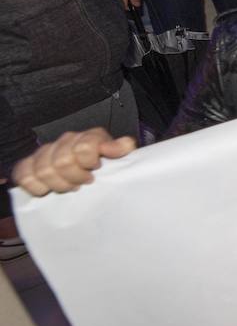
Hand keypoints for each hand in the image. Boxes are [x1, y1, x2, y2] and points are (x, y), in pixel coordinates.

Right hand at [12, 128, 136, 196]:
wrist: (86, 171)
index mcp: (89, 137)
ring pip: (44, 170)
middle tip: (82, 183)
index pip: (84, 147)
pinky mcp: (28, 164)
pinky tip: (47, 189)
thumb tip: (123, 144)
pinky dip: (36, 186)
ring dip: (58, 184)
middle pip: (62, 162)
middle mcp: (66, 140)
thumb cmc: (104, 165)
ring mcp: (46, 151)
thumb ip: (123, 148)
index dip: (89, 162)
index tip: (95, 170)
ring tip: (69, 186)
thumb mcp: (120, 156)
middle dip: (74, 178)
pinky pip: (24, 175)